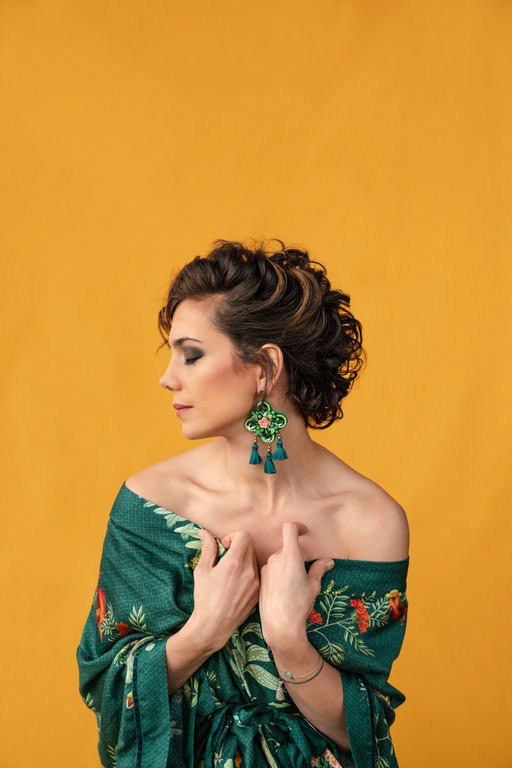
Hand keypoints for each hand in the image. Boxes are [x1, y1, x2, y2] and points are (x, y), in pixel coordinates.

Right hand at [191, 528, 260, 652]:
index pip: (244, 535)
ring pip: (254, 559)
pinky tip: (236, 584)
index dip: (233, 536)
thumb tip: (205, 532)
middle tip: (226, 558)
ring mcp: (256, 582)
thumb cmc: (205, 598)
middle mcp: (248, 570)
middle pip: (250, 545)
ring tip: (231, 573)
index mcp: (234, 563)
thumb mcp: (202, 571)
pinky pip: (256, 573)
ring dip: (243, 559)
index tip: (224, 547)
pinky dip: (248, 572)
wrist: (214, 626)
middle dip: (238, 546)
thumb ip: (208, 549)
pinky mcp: (258, 592)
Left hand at [258, 521, 333, 645]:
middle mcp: (275, 559)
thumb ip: (319, 569)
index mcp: (290, 557)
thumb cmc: (299, 605)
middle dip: (296, 556)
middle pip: (286, 548)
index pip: (289, 529)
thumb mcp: (313, 586)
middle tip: (304, 572)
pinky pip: (272, 569)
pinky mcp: (261, 578)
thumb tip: (328, 561)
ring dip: (287, 565)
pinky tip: (283, 591)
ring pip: (279, 560)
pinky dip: (279, 574)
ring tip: (294, 585)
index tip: (304, 532)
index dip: (298, 526)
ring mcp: (266, 568)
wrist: (279, 625)